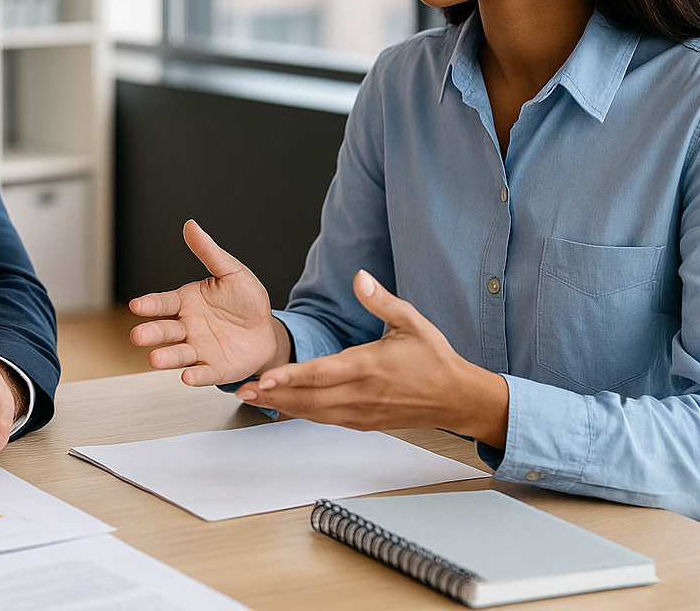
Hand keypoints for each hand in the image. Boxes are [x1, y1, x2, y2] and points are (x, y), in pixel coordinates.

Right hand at [128, 220, 288, 385]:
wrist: (266, 329)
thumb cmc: (245, 300)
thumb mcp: (231, 271)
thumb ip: (209, 252)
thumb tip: (191, 226)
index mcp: (186, 303)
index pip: (163, 303)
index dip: (149, 305)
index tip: (136, 306)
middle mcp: (187, 328)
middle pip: (165, 331)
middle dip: (151, 334)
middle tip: (137, 336)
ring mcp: (199, 350)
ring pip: (178, 354)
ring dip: (166, 358)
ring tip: (154, 359)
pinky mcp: (214, 369)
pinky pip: (204, 373)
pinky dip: (195, 377)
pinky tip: (187, 377)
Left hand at [233, 270, 508, 445]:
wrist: (457, 398)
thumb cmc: (434, 359)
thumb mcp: (411, 322)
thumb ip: (381, 301)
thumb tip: (360, 278)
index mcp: (369, 367)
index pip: (322, 374)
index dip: (292, 377)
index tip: (266, 376)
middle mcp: (361, 394)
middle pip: (309, 398)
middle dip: (273, 395)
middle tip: (242, 389)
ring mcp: (361, 412)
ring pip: (313, 412)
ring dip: (282, 406)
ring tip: (253, 398)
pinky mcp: (363, 422)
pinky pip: (326, 419)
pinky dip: (302, 413)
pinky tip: (284, 405)